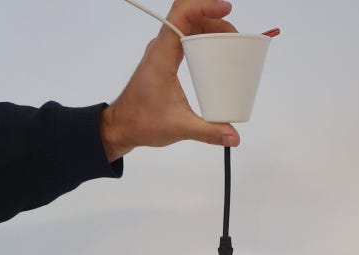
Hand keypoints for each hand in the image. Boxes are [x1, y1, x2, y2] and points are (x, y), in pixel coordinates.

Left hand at [100, 0, 239, 162]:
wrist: (122, 126)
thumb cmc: (142, 122)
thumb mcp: (179, 127)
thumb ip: (209, 132)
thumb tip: (233, 137)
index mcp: (161, 56)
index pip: (182, 15)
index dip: (205, 5)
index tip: (226, 10)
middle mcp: (161, 48)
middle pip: (189, 16)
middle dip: (215, 19)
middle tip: (236, 39)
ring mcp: (162, 52)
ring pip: (187, 25)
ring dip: (210, 27)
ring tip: (230, 44)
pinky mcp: (165, 60)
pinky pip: (184, 37)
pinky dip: (201, 37)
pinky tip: (215, 51)